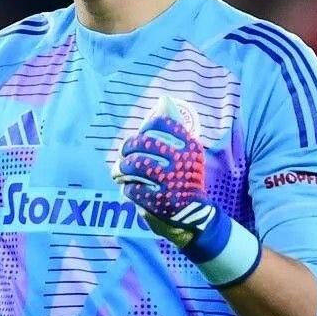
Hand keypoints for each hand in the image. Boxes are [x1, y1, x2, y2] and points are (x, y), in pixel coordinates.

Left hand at [112, 96, 216, 247]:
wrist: (197, 215)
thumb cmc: (186, 178)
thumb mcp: (188, 153)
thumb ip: (175, 129)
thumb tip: (163, 100)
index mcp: (189, 146)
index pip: (159, 124)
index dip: (144, 128)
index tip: (140, 136)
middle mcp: (181, 162)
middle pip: (142, 143)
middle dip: (127, 147)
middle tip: (124, 154)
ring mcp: (171, 182)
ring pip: (134, 165)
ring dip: (122, 168)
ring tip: (119, 171)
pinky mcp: (160, 201)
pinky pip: (132, 188)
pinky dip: (127, 188)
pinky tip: (129, 188)